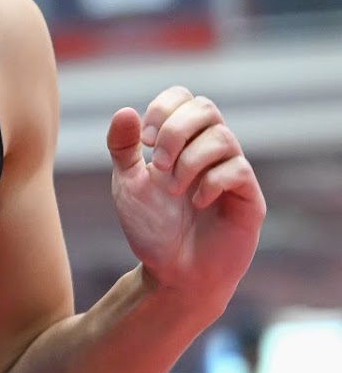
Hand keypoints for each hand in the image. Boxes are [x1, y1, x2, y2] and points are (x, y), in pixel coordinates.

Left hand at [107, 87, 265, 311]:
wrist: (172, 274)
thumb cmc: (152, 228)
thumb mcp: (127, 184)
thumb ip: (123, 148)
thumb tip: (124, 110)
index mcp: (183, 141)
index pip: (184, 98)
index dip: (163, 109)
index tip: (142, 141)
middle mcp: (211, 150)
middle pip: (206, 108)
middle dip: (175, 131)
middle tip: (157, 165)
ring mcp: (233, 172)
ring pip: (222, 137)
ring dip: (189, 161)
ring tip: (173, 190)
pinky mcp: (249, 198)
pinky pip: (238, 170)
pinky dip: (212, 182)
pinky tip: (196, 202)